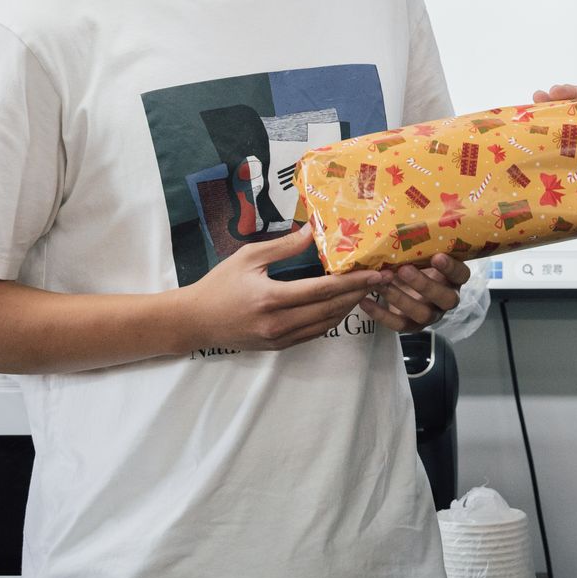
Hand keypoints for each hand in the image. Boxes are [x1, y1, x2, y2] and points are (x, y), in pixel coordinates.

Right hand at [184, 226, 387, 351]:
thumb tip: (312, 231)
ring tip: (366, 290)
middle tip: (381, 281)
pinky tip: (341, 305)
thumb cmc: (219, 284)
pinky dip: (331, 319)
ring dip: (349, 308)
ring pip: (326, 324)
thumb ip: (283, 246)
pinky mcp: (278, 346)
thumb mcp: (248, 257)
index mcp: (271, 298)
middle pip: (331, 309)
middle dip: (359, 294)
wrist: (195, 322)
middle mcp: (279, 323)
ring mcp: (279, 338)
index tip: (375, 273)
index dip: (352, 282)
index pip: (322, 290)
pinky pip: (314, 333)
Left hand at [355, 252, 471, 332]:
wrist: (403, 284)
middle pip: (445, 298)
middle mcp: (447, 298)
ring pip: (422, 313)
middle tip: (404, 269)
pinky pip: (399, 326)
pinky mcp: (412, 326)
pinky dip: (381, 315)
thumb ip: (419, 245)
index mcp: (454, 278)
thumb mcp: (420, 254)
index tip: (437, 256)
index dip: (451, 268)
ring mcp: (431, 314)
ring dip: (401, 298)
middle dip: (424, 284)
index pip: (461, 274)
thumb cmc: (415, 262)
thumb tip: (398, 221)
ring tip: (381, 282)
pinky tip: (365, 302)